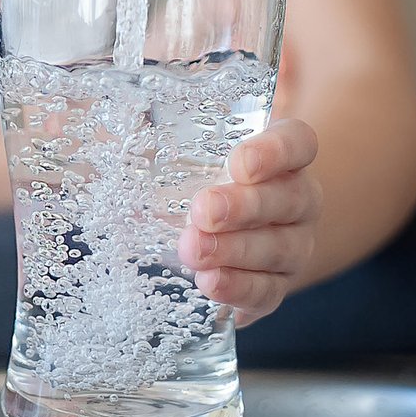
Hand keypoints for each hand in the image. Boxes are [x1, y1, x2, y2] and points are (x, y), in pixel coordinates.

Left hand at [178, 116, 320, 326]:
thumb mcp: (189, 151)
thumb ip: (163, 135)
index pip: (298, 143)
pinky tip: (210, 282)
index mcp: (284, 156)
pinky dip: (239, 288)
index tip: (239, 163)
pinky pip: (269, 292)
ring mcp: (294, 246)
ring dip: (235, 250)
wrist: (235, 233)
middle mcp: (299, 199)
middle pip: (290, 198)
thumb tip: (116, 125)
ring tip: (193, 250)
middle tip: (202, 210)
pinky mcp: (277, 285)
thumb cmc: (203, 179)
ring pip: (280, 248)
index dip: (275, 151)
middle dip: (244, 206)